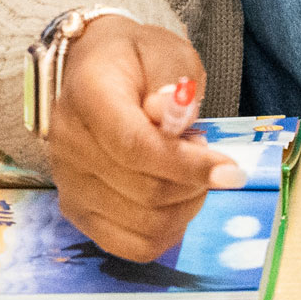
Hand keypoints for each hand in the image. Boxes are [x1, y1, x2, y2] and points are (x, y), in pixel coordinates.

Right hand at [46, 16, 243, 262]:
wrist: (93, 72)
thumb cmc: (135, 61)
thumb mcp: (164, 52)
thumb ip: (171, 81)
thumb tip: (173, 113)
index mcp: (87, 97)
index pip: (135, 147)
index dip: (188, 166)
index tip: (231, 170)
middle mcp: (69, 145)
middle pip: (145, 192)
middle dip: (194, 182)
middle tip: (206, 156)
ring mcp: (68, 184)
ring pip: (144, 225)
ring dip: (185, 207)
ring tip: (188, 172)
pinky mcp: (76, 212)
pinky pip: (130, 246)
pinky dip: (166, 232)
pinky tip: (175, 202)